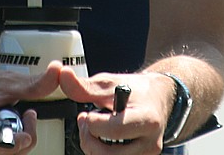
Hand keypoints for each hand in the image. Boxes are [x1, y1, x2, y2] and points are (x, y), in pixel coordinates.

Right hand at [0, 60, 64, 153]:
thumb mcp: (4, 81)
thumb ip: (33, 84)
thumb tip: (58, 72)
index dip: (10, 143)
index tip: (27, 135)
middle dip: (20, 142)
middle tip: (29, 117)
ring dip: (14, 147)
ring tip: (19, 123)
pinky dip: (6, 149)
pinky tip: (9, 134)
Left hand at [59, 69, 174, 153]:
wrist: (159, 98)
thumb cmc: (136, 90)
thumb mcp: (111, 83)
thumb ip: (85, 85)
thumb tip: (63, 76)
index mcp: (147, 119)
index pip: (114, 130)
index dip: (93, 123)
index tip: (89, 113)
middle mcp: (150, 142)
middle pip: (108, 154)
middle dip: (89, 138)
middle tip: (85, 122)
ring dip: (93, 148)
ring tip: (92, 129)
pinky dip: (101, 152)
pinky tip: (101, 138)